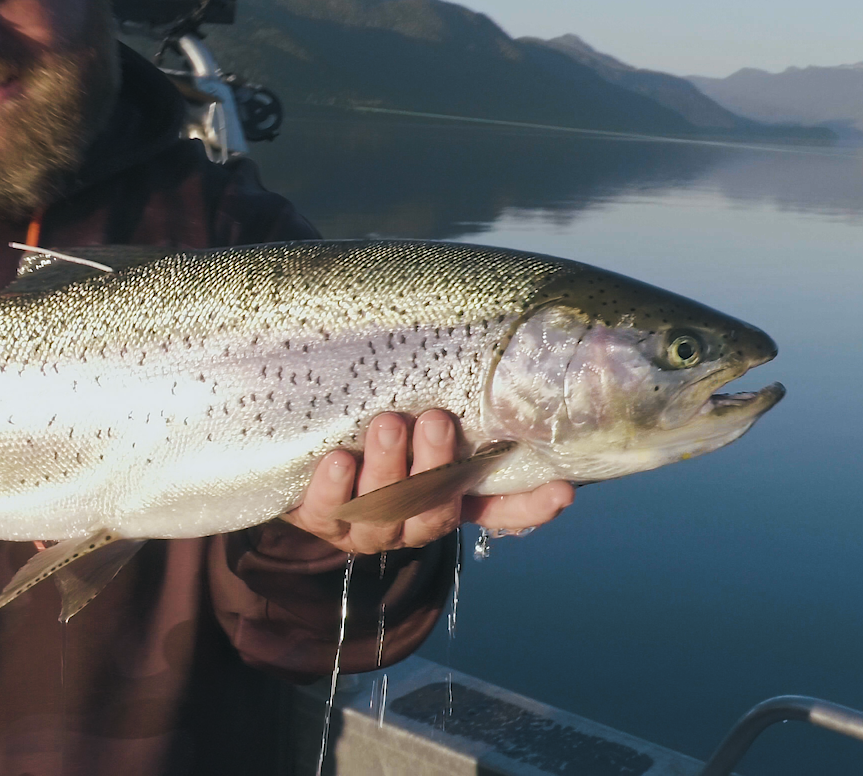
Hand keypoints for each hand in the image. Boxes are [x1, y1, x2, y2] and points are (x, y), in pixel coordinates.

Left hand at [285, 409, 573, 555]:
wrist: (300, 457)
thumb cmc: (373, 424)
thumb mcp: (414, 410)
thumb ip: (448, 395)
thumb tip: (485, 337)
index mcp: (448, 495)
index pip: (500, 507)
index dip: (532, 504)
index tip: (561, 488)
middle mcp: (413, 518)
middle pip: (436, 508)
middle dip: (437, 466)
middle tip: (436, 421)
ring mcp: (368, 525)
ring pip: (384, 512)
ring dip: (388, 469)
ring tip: (387, 424)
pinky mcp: (321, 521)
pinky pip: (328, 512)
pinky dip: (334, 488)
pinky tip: (338, 460)